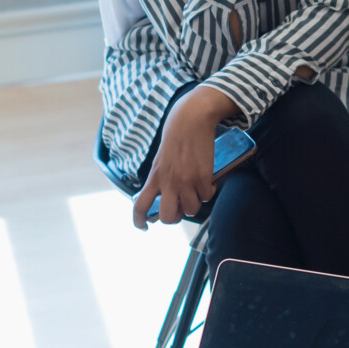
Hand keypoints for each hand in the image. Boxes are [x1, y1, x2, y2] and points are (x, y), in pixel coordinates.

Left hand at [131, 86, 240, 228]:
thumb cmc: (175, 138)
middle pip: (168, 217)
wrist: (190, 120)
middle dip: (175, 218)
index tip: (144, 227)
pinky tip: (208, 180)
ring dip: (195, 204)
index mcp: (154, 177)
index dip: (139, 221)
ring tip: (196, 191)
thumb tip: (166, 198)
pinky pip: (207, 196)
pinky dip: (209, 191)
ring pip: (191, 210)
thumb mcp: (160, 161)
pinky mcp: (203, 177)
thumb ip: (160, 179)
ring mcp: (186, 181)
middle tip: (180, 209)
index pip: (140, 205)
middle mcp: (168, 183)